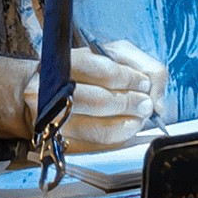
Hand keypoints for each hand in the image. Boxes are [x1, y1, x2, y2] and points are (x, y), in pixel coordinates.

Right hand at [20, 42, 162, 151]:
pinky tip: (129, 126)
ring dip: (128, 122)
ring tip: (141, 115)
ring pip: (98, 127)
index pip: (102, 71)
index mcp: (65, 62)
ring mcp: (55, 119)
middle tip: (146, 103)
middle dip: (130, 102)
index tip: (143, 82)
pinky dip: (119, 135)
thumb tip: (154, 91)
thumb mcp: (111, 54)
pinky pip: (96, 143)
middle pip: (100, 100)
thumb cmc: (85, 70)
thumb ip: (138, 65)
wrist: (42, 90)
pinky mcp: (62, 139)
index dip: (128, 78)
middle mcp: (54, 91)